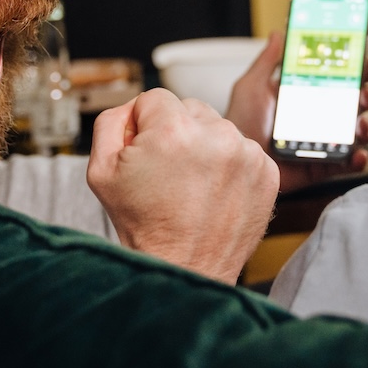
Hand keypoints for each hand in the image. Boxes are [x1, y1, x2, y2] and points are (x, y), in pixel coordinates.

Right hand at [86, 88, 278, 283]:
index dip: (143, 126)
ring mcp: (247, 154)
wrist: (184, 270)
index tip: (146, 153)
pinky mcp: (266, 172)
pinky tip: (213, 192)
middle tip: (167, 172)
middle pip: (189, 109)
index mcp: (174, 130)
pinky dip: (228, 166)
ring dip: (204, 148)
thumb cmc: (145, 227)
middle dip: (175, 132)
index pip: (154, 98)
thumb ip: (111, 121)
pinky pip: (241, 150)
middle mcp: (216, 136)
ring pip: (216, 128)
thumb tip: (133, 108)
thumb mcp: (100, 170)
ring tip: (191, 185)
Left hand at [224, 32, 367, 192]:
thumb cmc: (240, 122)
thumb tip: (278, 33)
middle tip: (365, 95)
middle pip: (356, 103)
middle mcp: (320, 117)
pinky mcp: (321, 167)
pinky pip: (346, 164)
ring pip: (358, 132)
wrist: (234, 157)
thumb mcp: (251, 86)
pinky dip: (358, 160)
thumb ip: (267, 61)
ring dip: (367, 127)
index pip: (341, 78)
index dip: (362, 69)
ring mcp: (323, 142)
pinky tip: (358, 155)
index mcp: (307, 94)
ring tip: (361, 126)